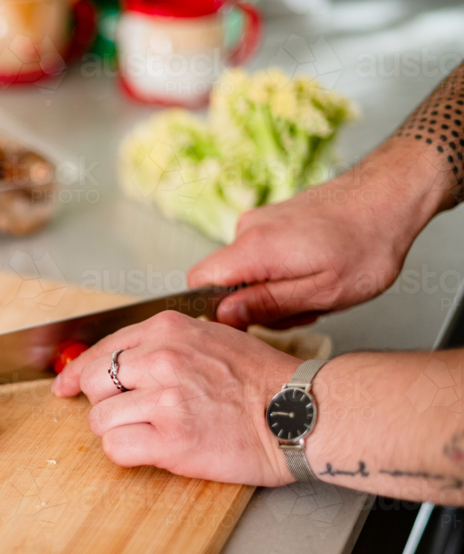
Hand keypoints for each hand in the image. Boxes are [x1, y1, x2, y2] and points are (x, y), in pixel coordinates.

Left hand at [52, 311, 301, 485]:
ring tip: (152, 433)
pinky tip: (153, 449)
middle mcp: (162, 359)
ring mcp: (165, 399)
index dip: (77, 372)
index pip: (101, 349)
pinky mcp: (171, 440)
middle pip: (92, 383)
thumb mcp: (210, 338)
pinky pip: (116, 448)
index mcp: (168, 329)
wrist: (300, 413)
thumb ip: (164, 343)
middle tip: (124, 414)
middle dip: (102, 402)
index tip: (65, 386)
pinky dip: (126, 454)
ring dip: (117, 431)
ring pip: (100, 419)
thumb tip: (119, 359)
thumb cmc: (262, 380)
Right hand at [187, 145, 440, 328]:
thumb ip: (268, 305)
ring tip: (317, 288)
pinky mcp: (273, 220)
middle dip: (256, 303)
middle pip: (224, 280)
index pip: (198, 283)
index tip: (248, 323)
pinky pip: (261, 256)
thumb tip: (225, 316)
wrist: (392, 194)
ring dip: (274, 289)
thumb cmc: (368, 242)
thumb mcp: (323, 292)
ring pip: (246, 270)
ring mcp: (260, 221)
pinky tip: (316, 271)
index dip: (213, 310)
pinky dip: (282, 272)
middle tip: (301, 308)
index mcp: (254, 248)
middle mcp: (248, 229)